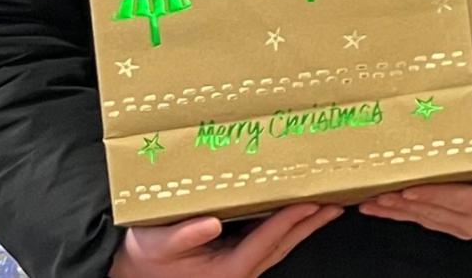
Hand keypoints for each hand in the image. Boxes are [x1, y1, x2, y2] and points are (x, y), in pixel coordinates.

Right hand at [109, 204, 340, 277]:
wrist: (135, 271)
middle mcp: (241, 271)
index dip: (291, 219)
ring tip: (328, 204)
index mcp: (227, 269)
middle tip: (337, 201)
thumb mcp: (159, 243)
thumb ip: (185, 234)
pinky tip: (298, 211)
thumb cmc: (147, 256)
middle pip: (284, 243)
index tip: (311, 202)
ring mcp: (242, 267)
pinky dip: (287, 226)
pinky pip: (270, 241)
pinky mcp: (238, 259)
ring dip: (305, 224)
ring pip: (281, 243)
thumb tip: (212, 224)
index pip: (267, 240)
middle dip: (311, 221)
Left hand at [360, 131, 471, 239]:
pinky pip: (425, 218)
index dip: (427, 194)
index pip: (452, 198)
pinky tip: (384, 206)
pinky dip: (403, 212)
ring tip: (368, 202)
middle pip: (430, 211)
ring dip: (394, 210)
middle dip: (399, 203)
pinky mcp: (457, 225)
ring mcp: (464, 227)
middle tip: (371, 194)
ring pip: (423, 217)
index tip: (403, 188)